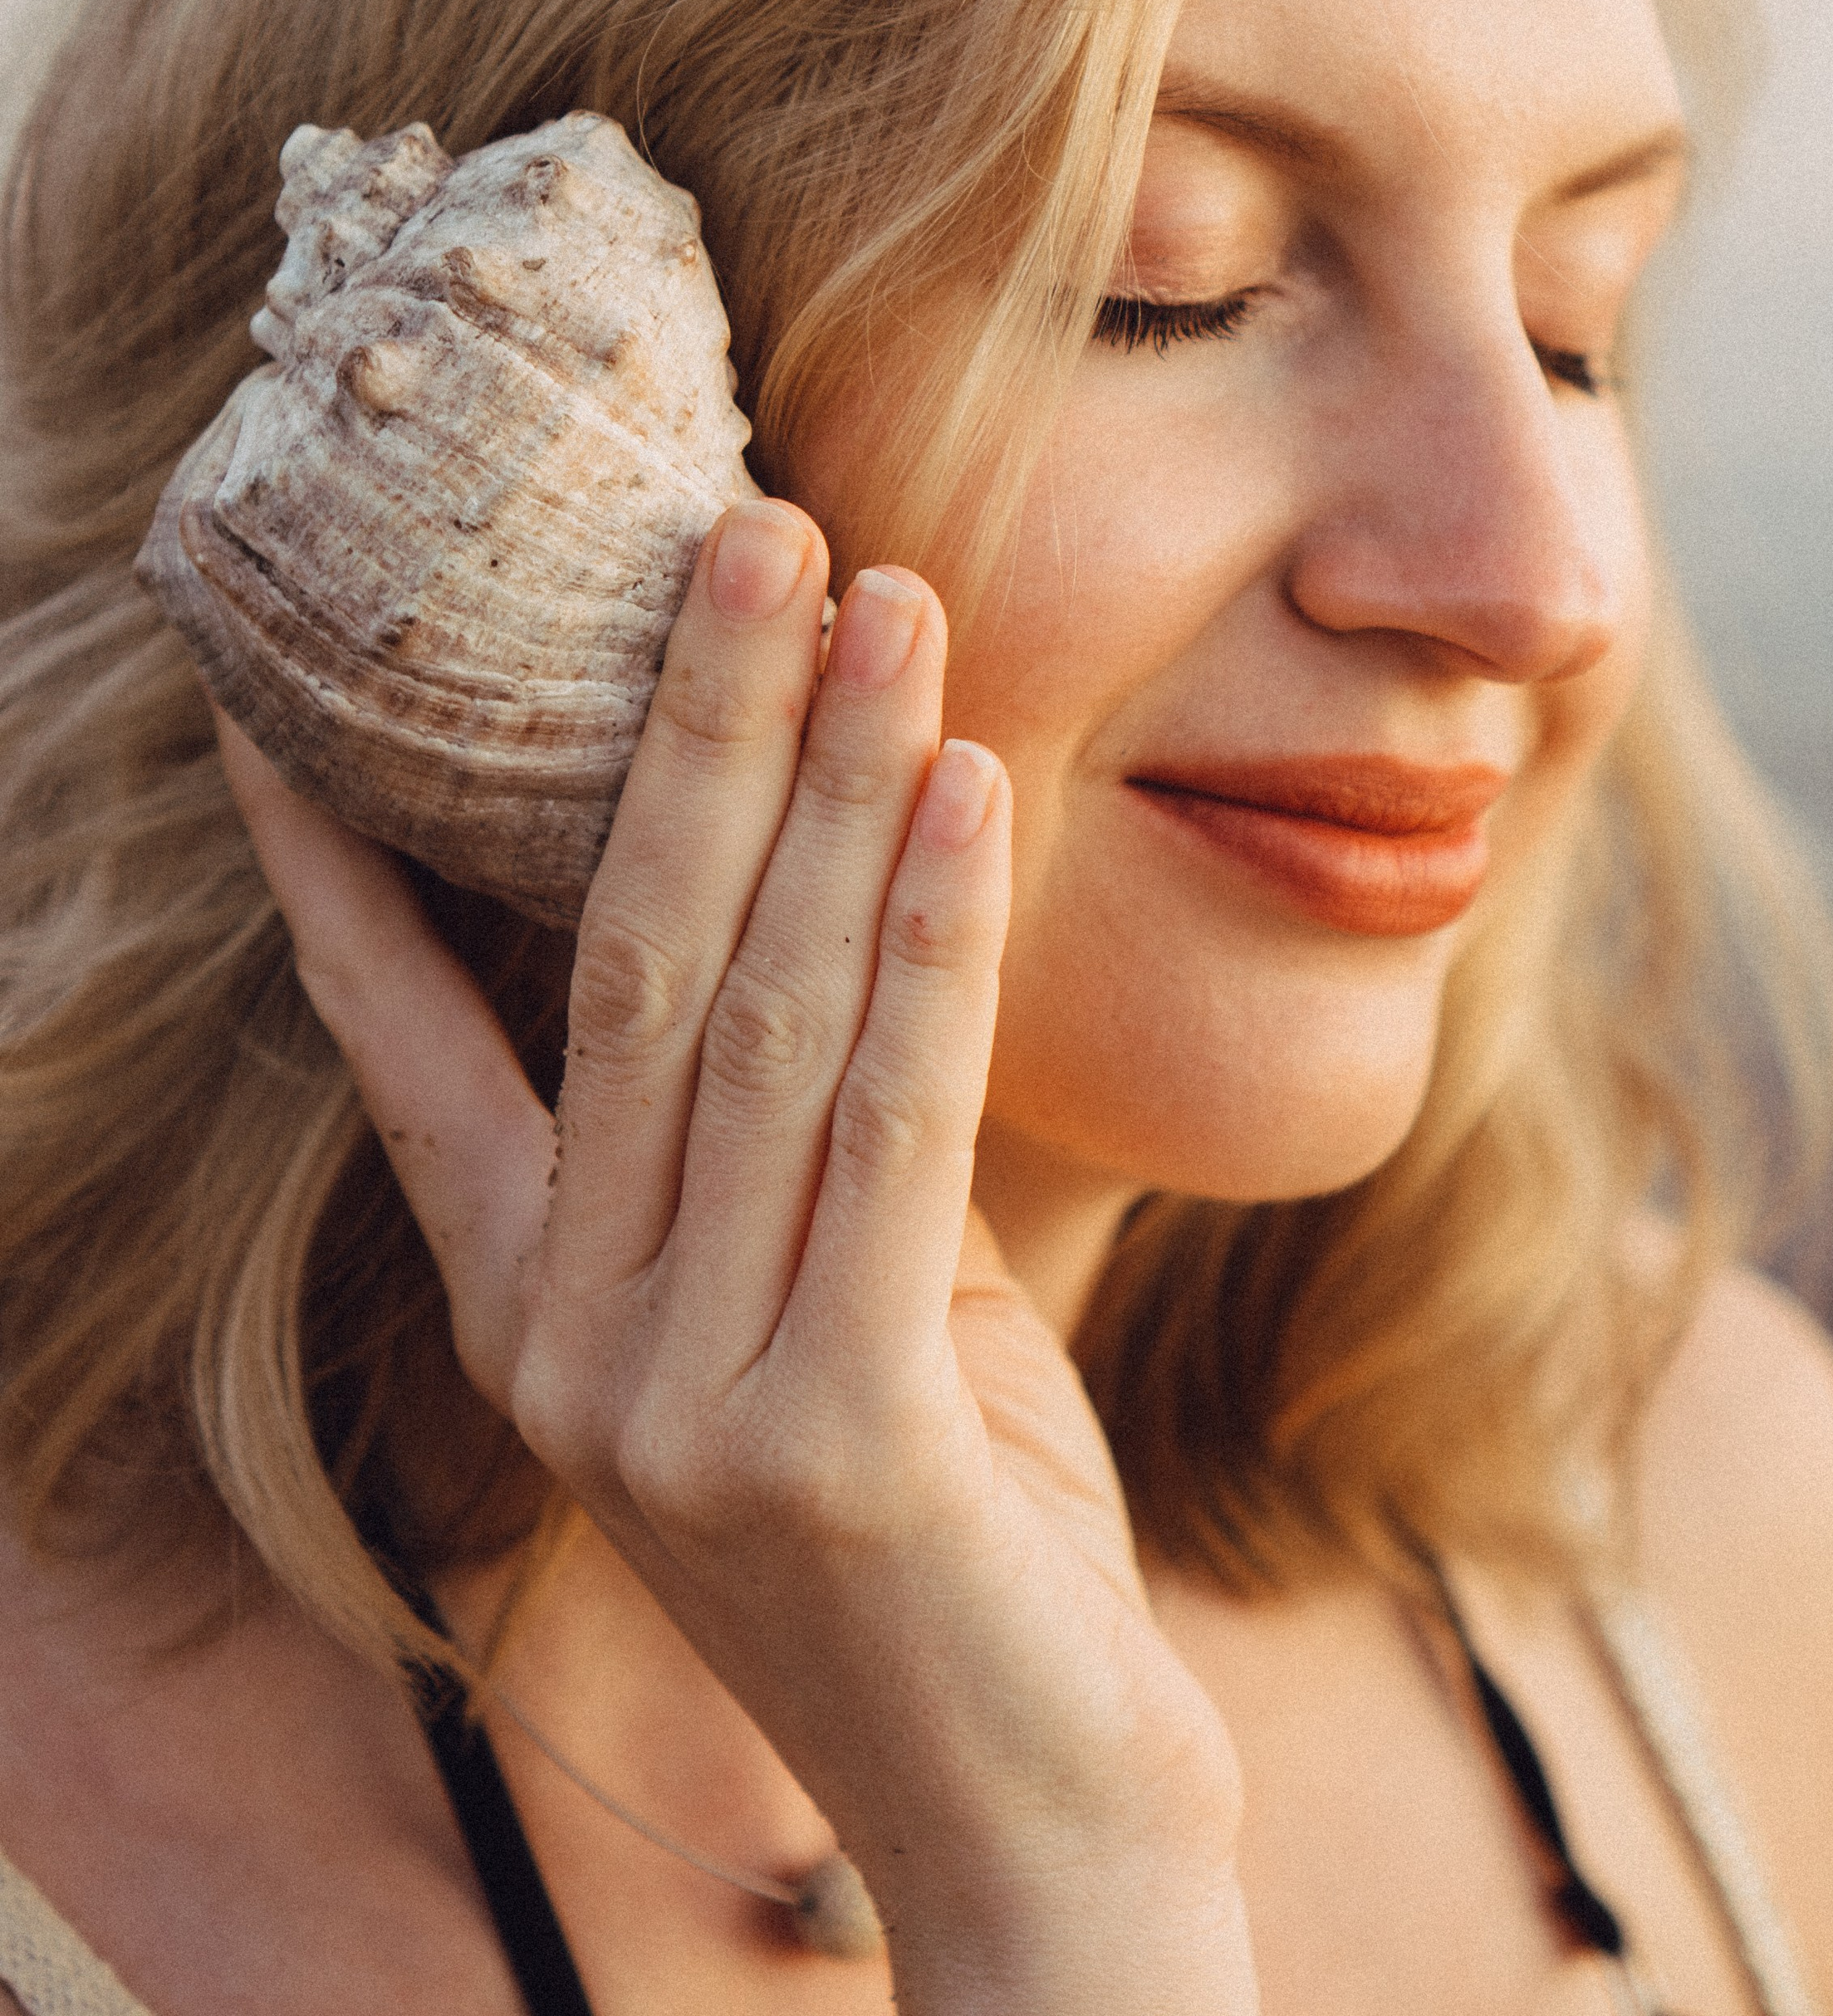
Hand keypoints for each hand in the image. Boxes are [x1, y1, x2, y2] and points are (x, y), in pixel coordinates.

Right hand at [218, 499, 1255, 2014]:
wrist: (1029, 1816)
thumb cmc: (944, 1527)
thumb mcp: (833, 1301)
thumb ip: (804, 1134)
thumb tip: (850, 890)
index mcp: (533, 1311)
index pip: (407, 1045)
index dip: (346, 870)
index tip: (293, 706)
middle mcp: (571, 1346)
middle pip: (620, 966)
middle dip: (690, 732)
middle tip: (748, 525)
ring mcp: (682, 1401)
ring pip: (761, 1017)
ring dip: (831, 784)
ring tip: (884, 592)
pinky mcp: (832, 1438)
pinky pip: (894, 1124)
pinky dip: (934, 939)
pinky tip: (967, 786)